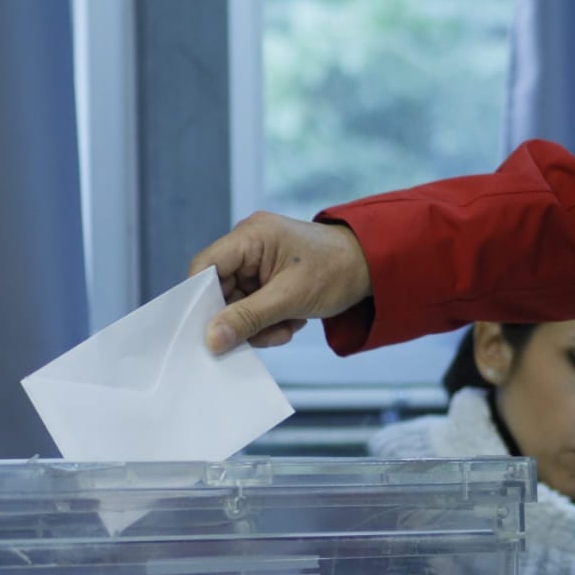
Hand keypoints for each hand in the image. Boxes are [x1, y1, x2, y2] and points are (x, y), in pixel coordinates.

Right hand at [190, 213, 372, 352]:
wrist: (374, 268)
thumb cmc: (336, 271)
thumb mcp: (289, 299)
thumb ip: (248, 319)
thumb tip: (211, 339)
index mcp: (251, 236)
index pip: (205, 266)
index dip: (200, 299)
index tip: (205, 330)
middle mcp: (249, 244)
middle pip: (220, 290)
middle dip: (241, 318)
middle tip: (263, 335)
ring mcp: (258, 261)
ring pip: (238, 303)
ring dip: (259, 324)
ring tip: (287, 327)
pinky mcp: (268, 277)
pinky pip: (254, 305)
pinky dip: (270, 320)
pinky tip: (292, 321)